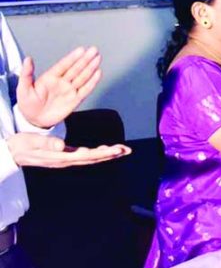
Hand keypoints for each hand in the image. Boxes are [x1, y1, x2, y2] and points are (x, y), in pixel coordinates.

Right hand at [5, 132, 129, 167]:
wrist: (10, 153)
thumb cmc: (19, 147)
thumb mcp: (30, 143)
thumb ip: (46, 144)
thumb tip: (61, 146)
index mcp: (60, 157)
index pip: (86, 156)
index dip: (103, 153)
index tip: (116, 150)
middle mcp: (65, 159)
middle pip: (92, 158)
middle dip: (110, 154)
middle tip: (127, 150)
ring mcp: (65, 158)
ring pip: (90, 157)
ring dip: (107, 153)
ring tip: (122, 149)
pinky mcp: (64, 155)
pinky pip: (84, 155)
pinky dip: (97, 152)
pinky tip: (105, 149)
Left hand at [17, 47, 101, 128]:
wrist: (34, 121)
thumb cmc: (27, 104)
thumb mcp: (23, 89)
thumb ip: (27, 74)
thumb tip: (28, 59)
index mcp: (50, 77)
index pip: (63, 65)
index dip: (72, 58)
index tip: (81, 50)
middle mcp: (62, 82)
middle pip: (76, 69)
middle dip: (85, 59)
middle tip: (94, 50)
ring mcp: (69, 90)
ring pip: (82, 77)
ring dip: (91, 68)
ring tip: (98, 58)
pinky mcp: (75, 100)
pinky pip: (86, 90)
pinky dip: (92, 82)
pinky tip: (98, 73)